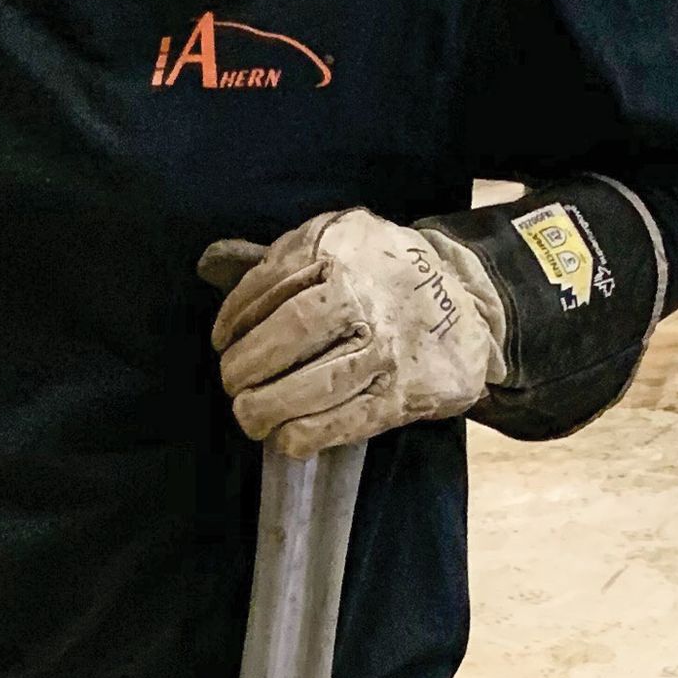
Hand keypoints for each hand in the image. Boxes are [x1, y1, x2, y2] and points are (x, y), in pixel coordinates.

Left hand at [205, 209, 506, 456]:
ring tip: (250, 416)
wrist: (469, 298)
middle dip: (248, 366)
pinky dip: (307, 435)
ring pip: (317, 383)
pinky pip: (347, 421)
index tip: (220, 342)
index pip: (271, 285)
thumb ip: (277, 255)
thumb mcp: (335, 238)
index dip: (236, 318)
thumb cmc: (383, 271)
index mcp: (340, 249)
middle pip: (293, 333)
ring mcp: (387, 347)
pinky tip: (285, 439)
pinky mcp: (403, 393)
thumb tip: (209, 264)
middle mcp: (365, 295)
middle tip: (232, 386)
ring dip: (270, 407)